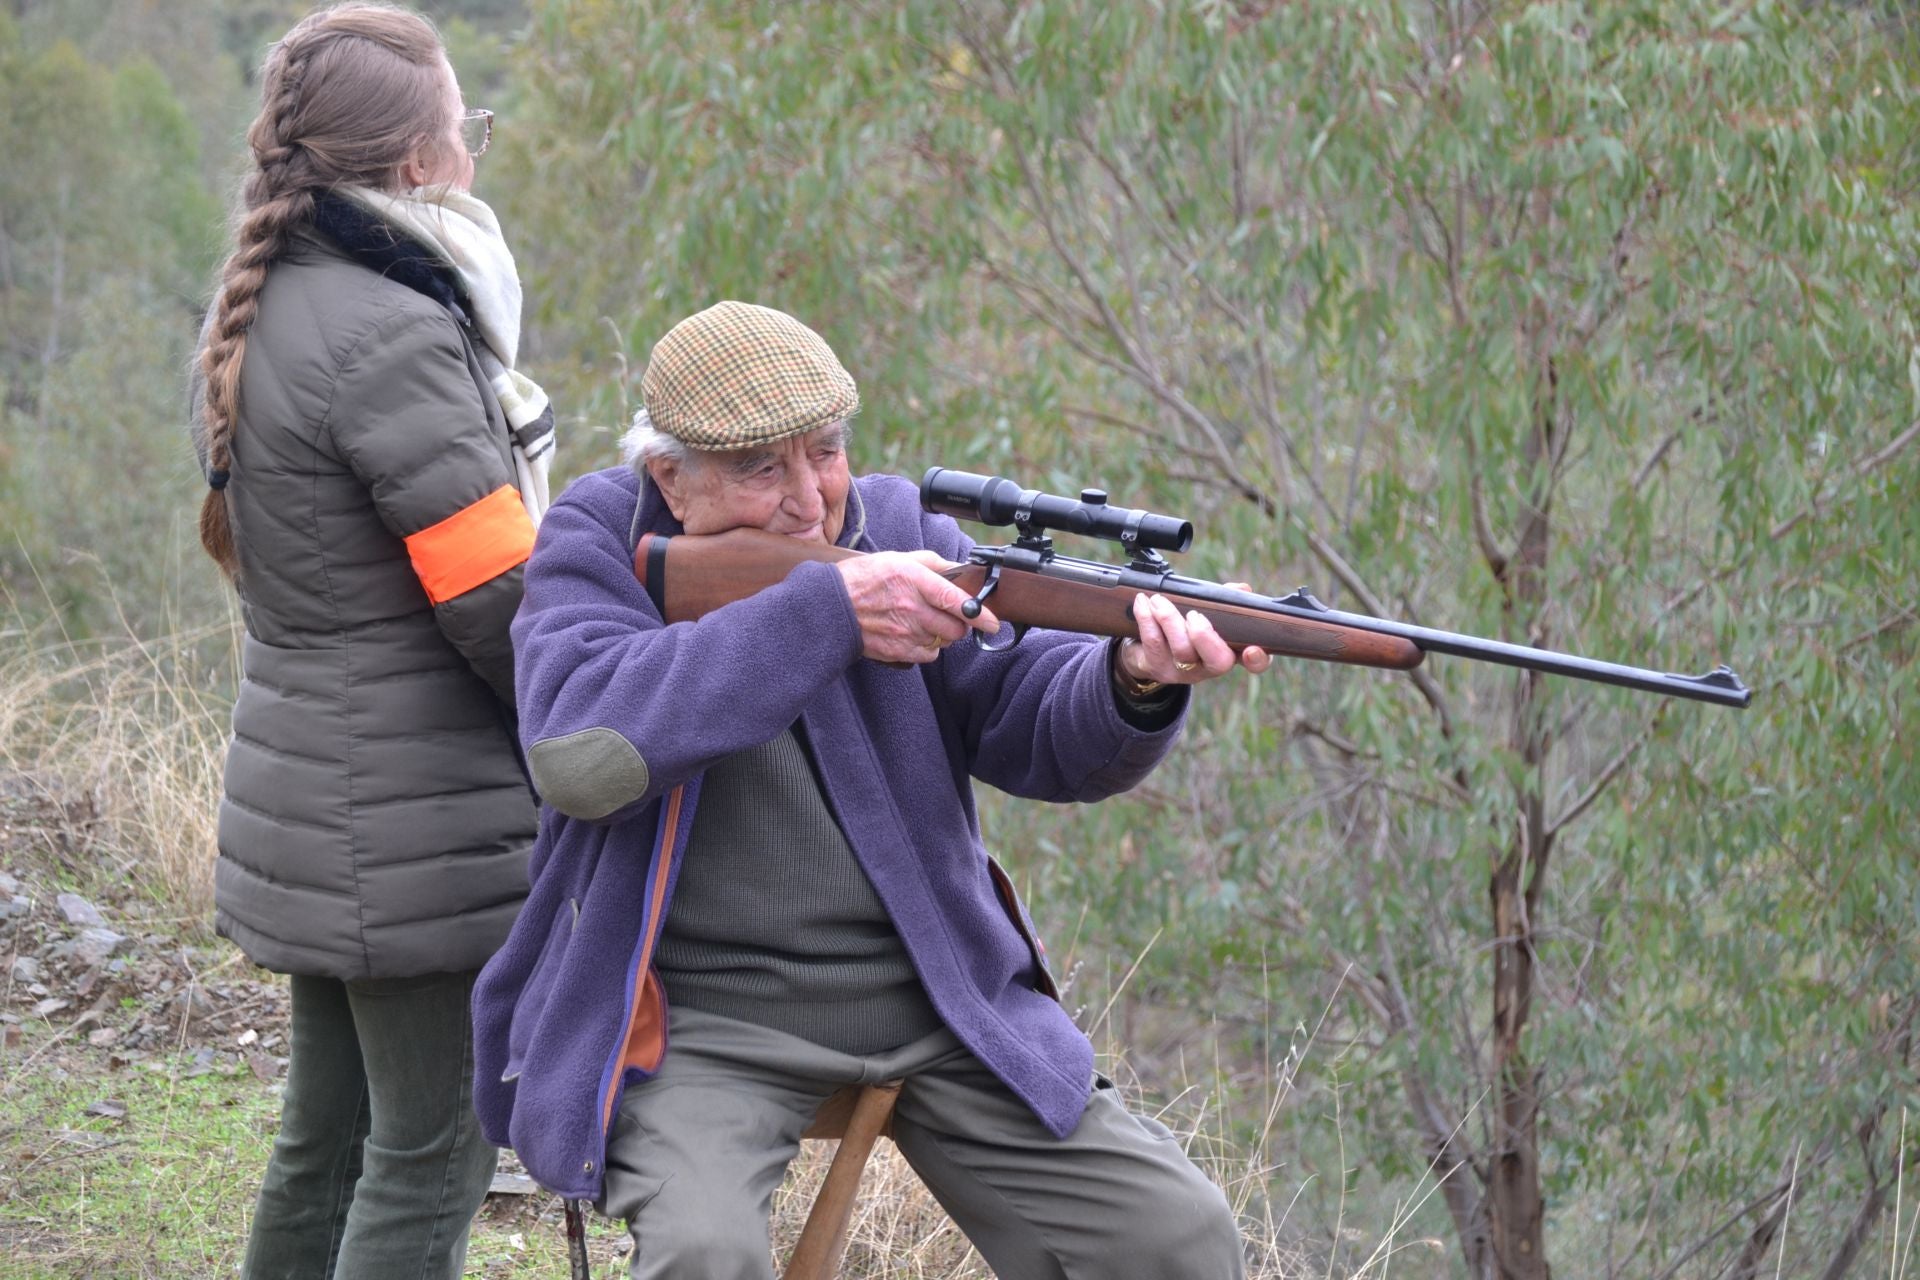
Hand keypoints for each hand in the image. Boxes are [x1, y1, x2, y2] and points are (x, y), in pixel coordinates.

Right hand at [835, 551, 1000, 664]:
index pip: (954, 600)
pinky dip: (928, 648)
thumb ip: (934, 564)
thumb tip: (961, 569)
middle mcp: (911, 608)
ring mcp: (903, 632)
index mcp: (913, 580)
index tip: (993, 622)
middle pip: (955, 628)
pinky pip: (928, 656)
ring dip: (942, 635)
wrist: (831, 606)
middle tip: (950, 616)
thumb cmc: (864, 578)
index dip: (978, 613)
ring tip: (924, 622)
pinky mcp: (896, 650)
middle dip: (959, 625)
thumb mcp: (899, 559)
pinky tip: (914, 634)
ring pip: (943, 643)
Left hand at [1118, 591, 1271, 686]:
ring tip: (1159, 600)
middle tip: (1194, 615)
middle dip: (1206, 636)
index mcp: (1229, 651)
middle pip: (1216, 661)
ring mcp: (1184, 671)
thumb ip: (1225, 602)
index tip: (1252, 649)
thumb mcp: (1207, 613)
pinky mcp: (1158, 668)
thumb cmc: (1183, 628)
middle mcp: (1209, 666)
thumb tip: (1241, 590)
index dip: (1258, 659)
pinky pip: (1153, 644)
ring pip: (1182, 651)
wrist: (1146, 651)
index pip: (1254, 662)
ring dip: (1169, 620)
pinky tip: (1142, 602)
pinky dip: (1146, 619)